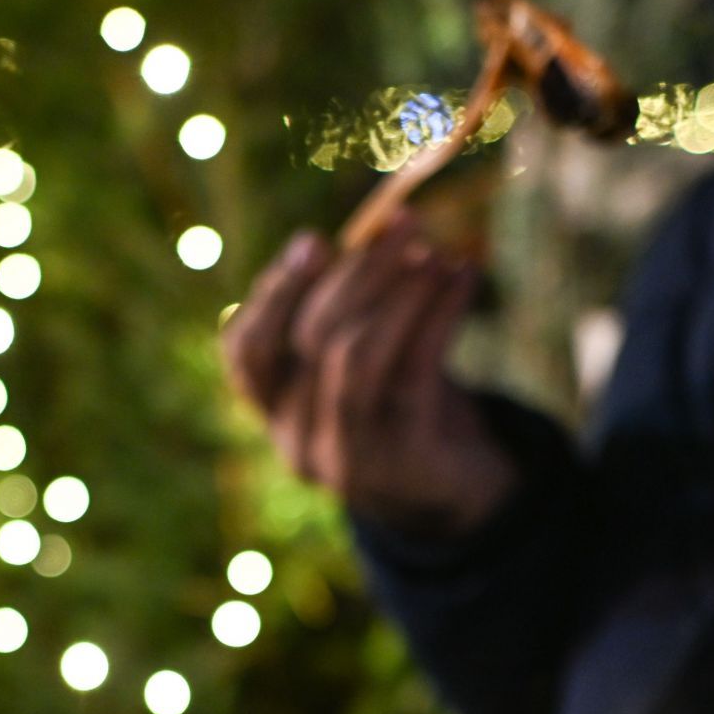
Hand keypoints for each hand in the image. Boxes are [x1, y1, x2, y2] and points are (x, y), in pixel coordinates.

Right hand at [221, 212, 518, 535]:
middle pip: (311, 339)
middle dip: (358, 271)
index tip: (314, 240)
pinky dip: (442, 311)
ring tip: (436, 252)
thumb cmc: (403, 403)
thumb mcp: (366, 359)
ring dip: (400, 290)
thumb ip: (354, 308)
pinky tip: (465, 276)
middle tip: (404, 221)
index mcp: (276, 413)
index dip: (274, 294)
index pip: (248, 353)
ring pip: (356, 354)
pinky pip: (417, 369)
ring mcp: (349, 457)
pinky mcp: (404, 458)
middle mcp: (299, 441)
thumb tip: (379, 226)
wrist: (455, 491)